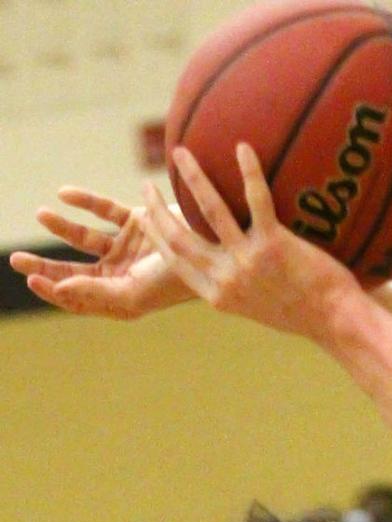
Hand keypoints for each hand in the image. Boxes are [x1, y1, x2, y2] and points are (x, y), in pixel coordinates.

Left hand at [9, 188, 193, 319]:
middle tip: (17, 260)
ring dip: (61, 228)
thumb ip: (95, 292)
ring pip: (84, 238)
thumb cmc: (177, 278)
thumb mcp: (134, 292)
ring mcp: (128, 246)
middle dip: (45, 266)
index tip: (32, 279)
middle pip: (75, 272)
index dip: (53, 290)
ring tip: (42, 214)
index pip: (79, 298)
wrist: (213, 248)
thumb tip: (58, 287)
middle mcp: (122, 274)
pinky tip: (64, 195)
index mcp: (122, 298)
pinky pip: (103, 210)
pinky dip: (84, 201)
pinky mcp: (136, 219)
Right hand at [140, 144, 360, 339]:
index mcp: (219, 296)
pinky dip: (249, 170)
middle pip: (180, 236)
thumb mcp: (258, 308)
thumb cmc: (304, 315)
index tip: (144, 216)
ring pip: (210, 210)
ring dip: (192, 177)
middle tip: (148, 183)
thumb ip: (236, 287)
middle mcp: (228, 279)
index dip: (157, 236)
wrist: (335, 321)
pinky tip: (242, 147)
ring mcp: (249, 261)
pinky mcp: (274, 244)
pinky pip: (256, 199)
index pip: (176, 262)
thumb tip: (225, 266)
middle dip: (158, 207)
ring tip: (180, 153)